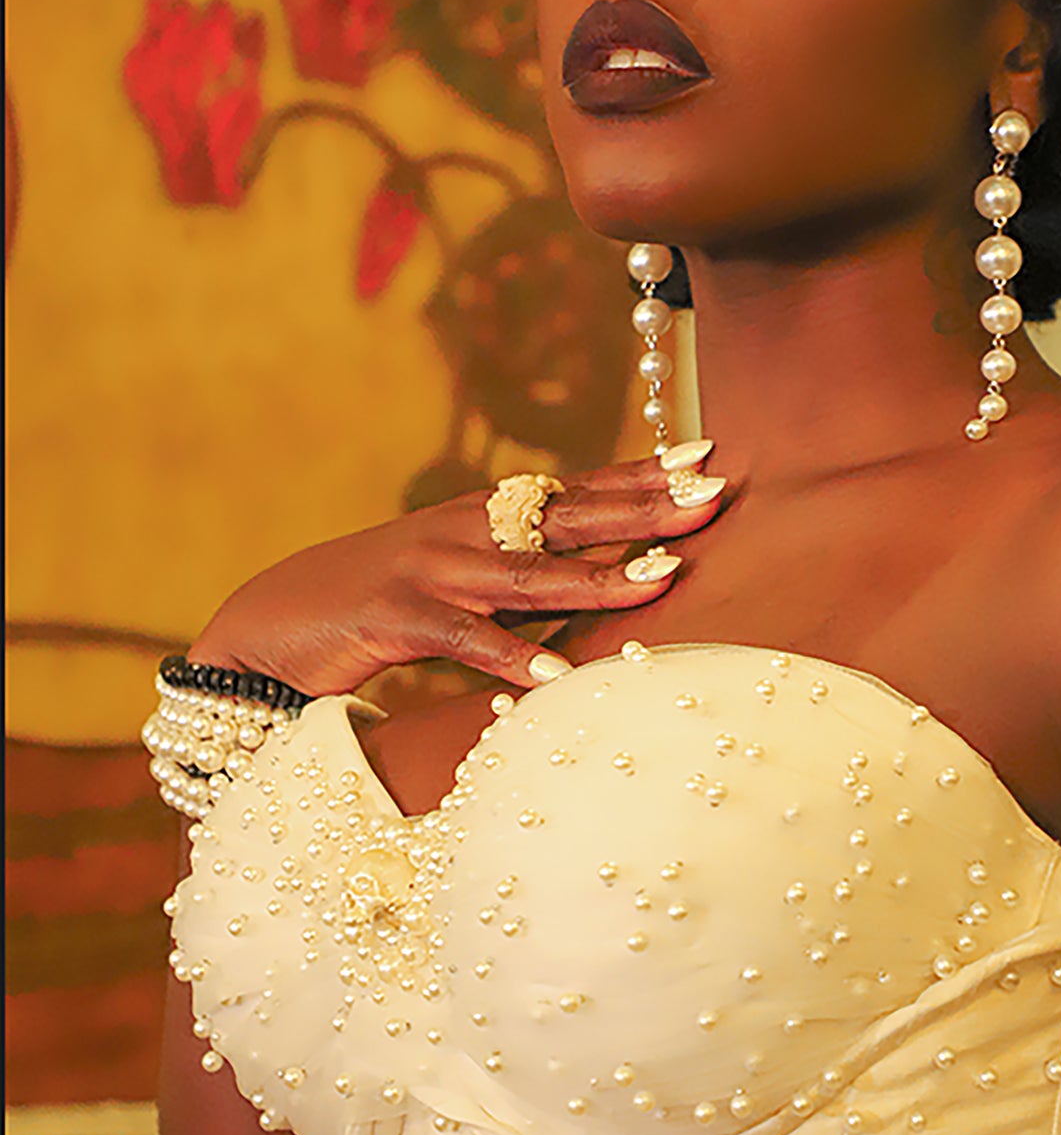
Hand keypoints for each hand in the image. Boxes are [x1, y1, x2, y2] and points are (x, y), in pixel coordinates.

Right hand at [185, 449, 733, 696]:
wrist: (272, 621)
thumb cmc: (377, 608)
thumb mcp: (457, 583)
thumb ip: (522, 581)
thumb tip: (605, 586)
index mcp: (482, 517)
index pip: (576, 487)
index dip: (640, 473)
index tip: (707, 455)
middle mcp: (463, 531)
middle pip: (568, 517)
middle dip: (644, 508)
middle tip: (713, 496)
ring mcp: (429, 571)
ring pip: (529, 576)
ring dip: (598, 578)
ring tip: (663, 578)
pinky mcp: (395, 618)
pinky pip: (465, 641)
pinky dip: (512, 659)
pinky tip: (558, 679)